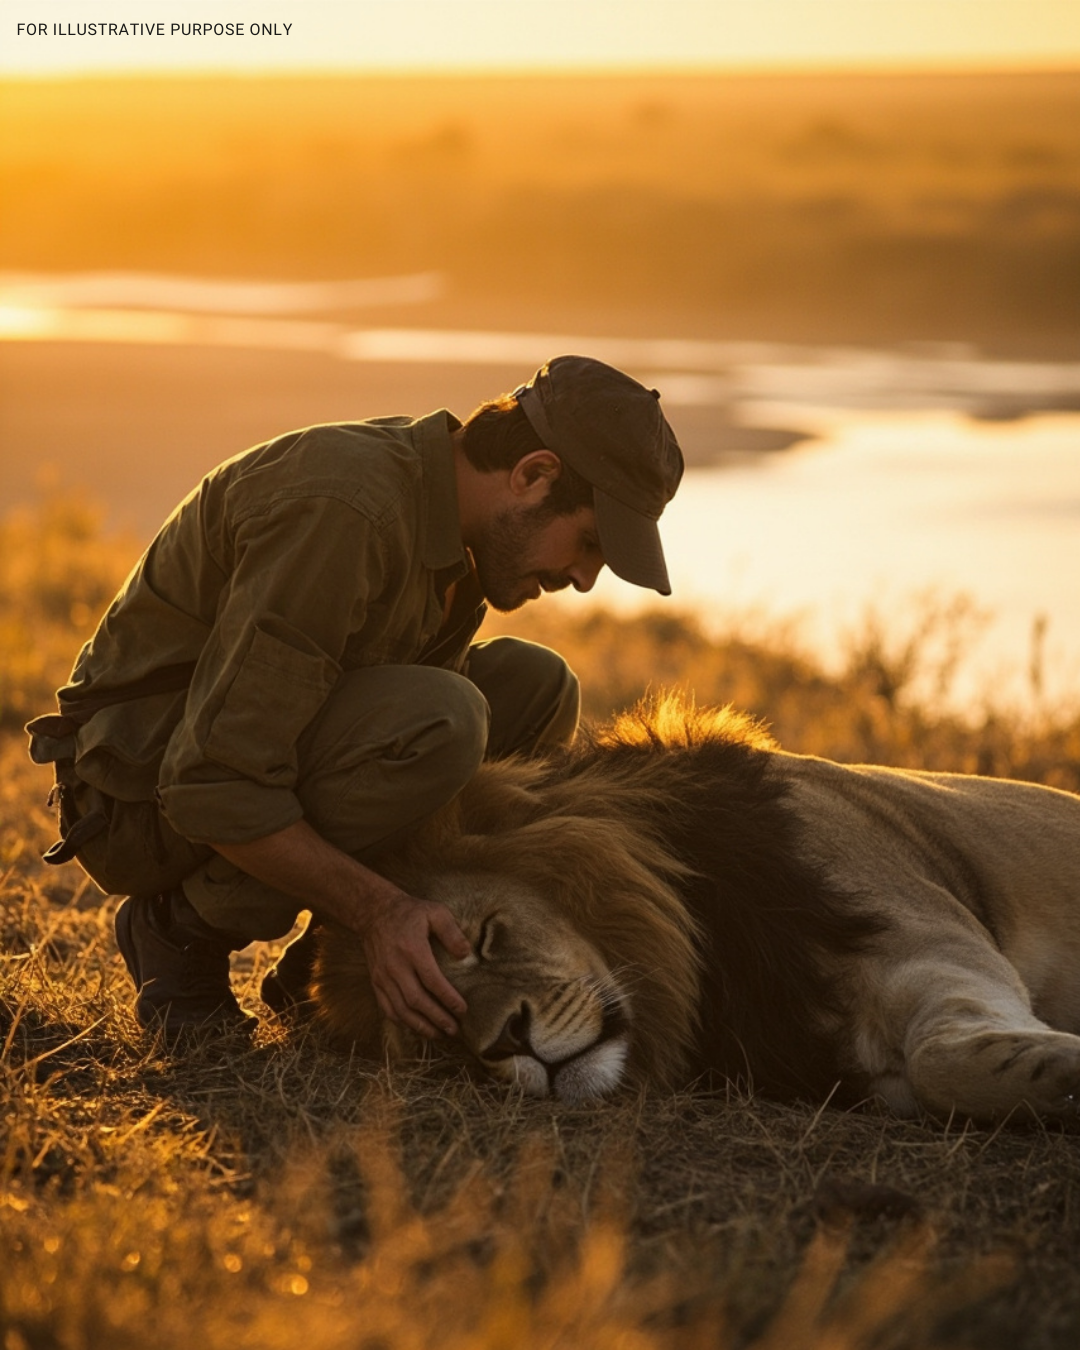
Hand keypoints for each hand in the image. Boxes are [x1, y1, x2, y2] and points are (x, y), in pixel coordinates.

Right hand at [359, 884, 471, 1039]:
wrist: (374, 912)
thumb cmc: (409, 913)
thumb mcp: (435, 912)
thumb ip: (452, 932)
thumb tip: (466, 954)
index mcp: (412, 949)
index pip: (432, 980)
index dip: (448, 998)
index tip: (463, 1010)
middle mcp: (395, 966)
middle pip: (416, 1000)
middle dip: (437, 1018)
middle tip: (454, 1029)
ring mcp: (382, 976)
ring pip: (401, 1010)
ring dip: (420, 1026)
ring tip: (439, 1034)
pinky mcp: (376, 982)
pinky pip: (387, 1008)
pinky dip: (402, 1022)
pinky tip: (417, 1028)